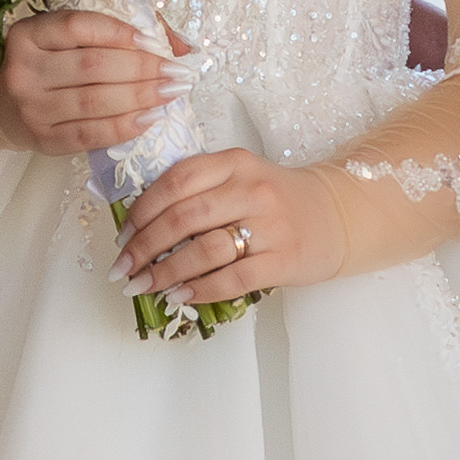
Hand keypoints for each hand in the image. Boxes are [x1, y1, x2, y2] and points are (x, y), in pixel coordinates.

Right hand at [0, 9, 189, 156]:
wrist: (6, 105)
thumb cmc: (51, 64)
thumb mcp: (71, 37)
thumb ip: (121, 31)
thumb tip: (179, 46)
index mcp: (28, 34)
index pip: (77, 26)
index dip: (118, 32)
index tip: (152, 40)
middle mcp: (23, 69)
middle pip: (92, 66)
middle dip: (141, 68)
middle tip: (174, 72)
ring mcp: (31, 107)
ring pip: (94, 101)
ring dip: (140, 97)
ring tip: (170, 93)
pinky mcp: (43, 139)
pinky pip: (90, 133)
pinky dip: (124, 127)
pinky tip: (149, 118)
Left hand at [111, 151, 346, 313]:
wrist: (336, 214)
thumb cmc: (277, 199)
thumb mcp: (240, 177)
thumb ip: (199, 189)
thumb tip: (140, 224)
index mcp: (235, 163)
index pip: (176, 181)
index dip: (141, 210)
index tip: (122, 234)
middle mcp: (251, 190)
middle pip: (183, 218)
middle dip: (144, 247)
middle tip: (123, 267)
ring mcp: (270, 226)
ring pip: (204, 250)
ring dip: (166, 272)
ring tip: (144, 286)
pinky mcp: (283, 260)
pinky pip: (233, 279)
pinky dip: (200, 290)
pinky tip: (180, 296)